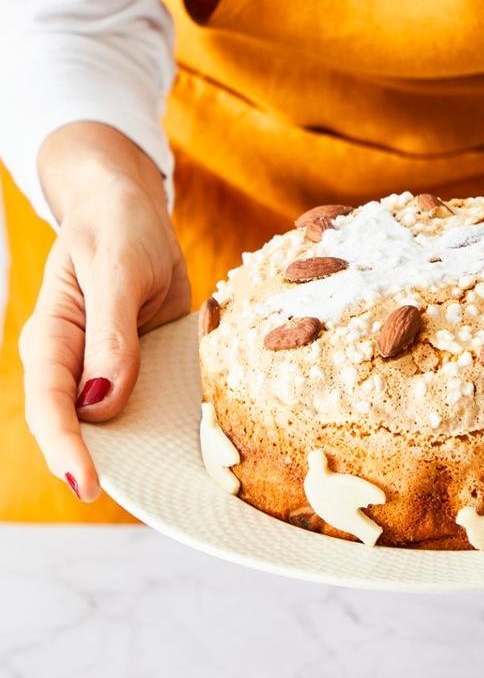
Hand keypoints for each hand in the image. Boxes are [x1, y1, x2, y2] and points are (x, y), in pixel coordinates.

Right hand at [18, 123, 190, 501]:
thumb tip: (101, 403)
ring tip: (184, 487)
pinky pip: (151, 400)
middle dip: (111, 466)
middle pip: (82, 429)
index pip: (52, 406)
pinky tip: (201, 442)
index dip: (66, 449)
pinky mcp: (140, 364)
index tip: (89, 486)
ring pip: (119, 422)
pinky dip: (171, 422)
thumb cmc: (116, 230)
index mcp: (54, 340)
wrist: (132, 212)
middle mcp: (77, 364)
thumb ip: (111, 334)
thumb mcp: (117, 270)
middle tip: (157, 501)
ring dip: (146, 451)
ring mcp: (109, 368)